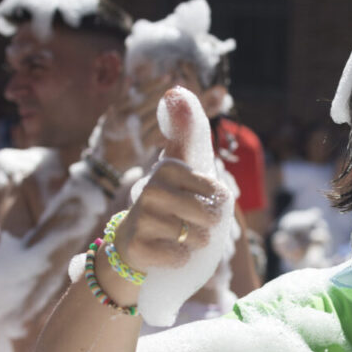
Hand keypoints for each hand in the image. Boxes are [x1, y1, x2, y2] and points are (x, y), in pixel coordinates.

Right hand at [92, 74, 172, 173]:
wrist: (106, 162)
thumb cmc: (111, 135)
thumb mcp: (111, 114)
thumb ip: (122, 98)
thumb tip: (131, 79)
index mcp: (118, 110)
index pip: (139, 93)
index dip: (154, 84)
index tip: (167, 77)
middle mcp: (126, 120)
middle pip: (150, 103)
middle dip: (165, 93)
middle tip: (180, 84)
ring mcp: (134, 133)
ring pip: (156, 118)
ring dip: (171, 110)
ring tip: (184, 102)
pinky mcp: (142, 147)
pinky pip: (159, 136)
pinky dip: (169, 130)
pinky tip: (180, 123)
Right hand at [112, 87, 229, 274]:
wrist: (132, 249)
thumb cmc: (170, 210)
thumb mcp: (182, 172)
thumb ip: (186, 134)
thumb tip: (176, 91)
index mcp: (169, 168)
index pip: (218, 192)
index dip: (218, 205)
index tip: (201, 203)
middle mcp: (151, 188)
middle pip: (210, 216)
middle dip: (208, 228)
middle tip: (190, 226)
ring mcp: (141, 218)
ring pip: (197, 238)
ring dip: (194, 245)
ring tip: (176, 238)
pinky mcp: (136, 247)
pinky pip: (180, 257)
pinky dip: (179, 260)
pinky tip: (165, 253)